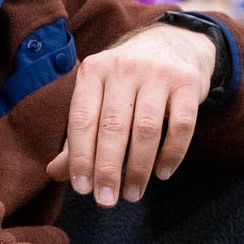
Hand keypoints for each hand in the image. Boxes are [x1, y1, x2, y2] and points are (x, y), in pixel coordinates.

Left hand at [45, 20, 214, 206]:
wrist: (173, 43)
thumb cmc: (126, 81)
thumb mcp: (98, 96)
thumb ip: (79, 134)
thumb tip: (56, 172)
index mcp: (94, 70)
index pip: (83, 119)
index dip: (81, 157)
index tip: (82, 189)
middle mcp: (123, 66)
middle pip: (113, 126)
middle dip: (108, 169)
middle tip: (106, 200)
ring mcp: (158, 72)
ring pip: (147, 129)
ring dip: (139, 168)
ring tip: (132, 194)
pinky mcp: (187, 82)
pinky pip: (182, 125)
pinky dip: (172, 154)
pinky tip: (162, 174)